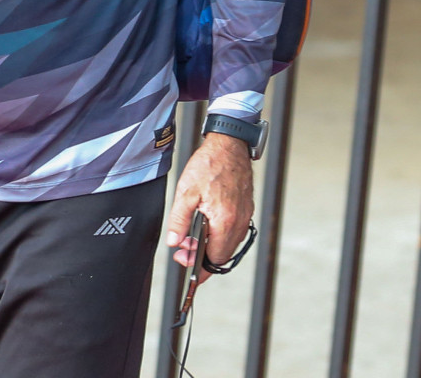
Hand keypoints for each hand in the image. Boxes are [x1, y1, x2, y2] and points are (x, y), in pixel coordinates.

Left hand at [165, 133, 253, 287]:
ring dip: (212, 246)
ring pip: (230, 242)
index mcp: (224, 220)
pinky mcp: (246, 206)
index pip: (215, 257)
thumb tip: (174, 241)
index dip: (202, 270)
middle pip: (223, 253)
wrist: (229, 144)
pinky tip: (206, 225)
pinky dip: (221, 234)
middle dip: (203, 258)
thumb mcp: (185, 193)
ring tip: (192, 237)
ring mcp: (245, 212)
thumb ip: (179, 221)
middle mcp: (238, 219)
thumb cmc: (209, 164)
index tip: (192, 276)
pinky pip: (235, 229)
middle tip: (184, 251)